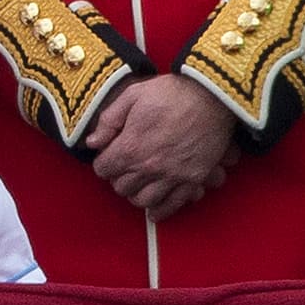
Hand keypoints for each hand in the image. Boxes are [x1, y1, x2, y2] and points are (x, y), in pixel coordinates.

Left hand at [86, 75, 239, 222]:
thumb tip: (93, 142)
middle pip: (121, 187)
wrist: (212, 96)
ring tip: (138, 184)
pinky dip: (160, 211)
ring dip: (136, 194)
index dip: (104, 161)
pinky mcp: (193, 179)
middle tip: (124, 168)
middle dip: (118, 178)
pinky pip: (173, 204)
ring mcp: (172, 175)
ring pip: (143, 200)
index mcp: (131, 147)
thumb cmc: (171, 92)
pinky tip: (153, 211)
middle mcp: (149, 167)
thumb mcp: (132, 95)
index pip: (103, 169)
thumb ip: (109, 121)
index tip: (109, 155)